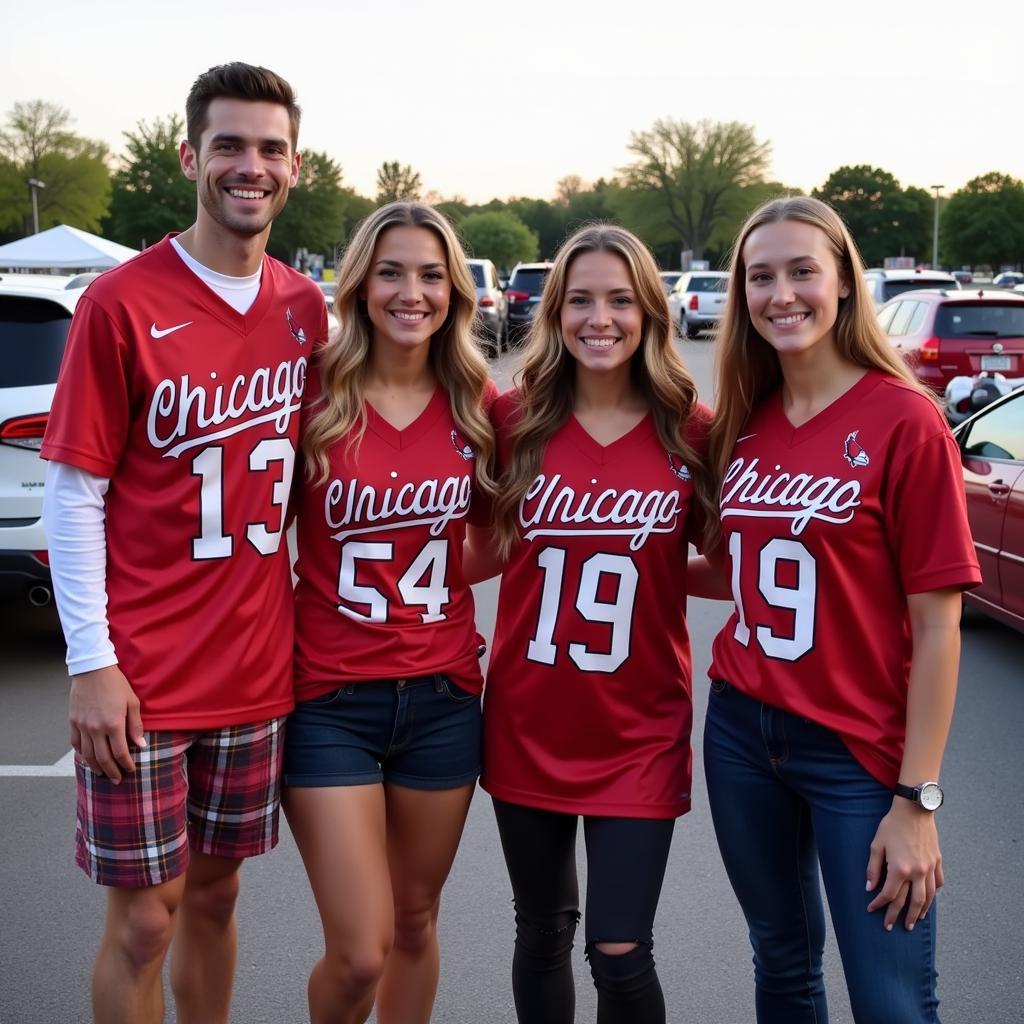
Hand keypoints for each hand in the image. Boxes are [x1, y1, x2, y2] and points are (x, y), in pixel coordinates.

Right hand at [69, 665, 145, 783]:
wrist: (92, 670)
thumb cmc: (116, 684)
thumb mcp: (132, 702)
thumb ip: (135, 726)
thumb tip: (141, 745)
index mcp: (113, 724)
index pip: (120, 753)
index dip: (126, 764)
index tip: (131, 770)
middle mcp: (96, 728)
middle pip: (103, 758)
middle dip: (111, 771)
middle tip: (117, 780)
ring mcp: (82, 726)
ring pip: (87, 755)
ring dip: (96, 767)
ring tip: (103, 774)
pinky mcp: (73, 722)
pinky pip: (75, 744)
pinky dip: (82, 754)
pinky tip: (88, 758)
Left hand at [865, 797, 943, 930]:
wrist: (914, 810)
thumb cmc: (892, 825)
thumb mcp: (877, 844)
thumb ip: (873, 868)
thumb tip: (869, 887)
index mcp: (900, 869)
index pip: (888, 895)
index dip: (879, 905)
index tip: (871, 910)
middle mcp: (917, 872)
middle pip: (909, 902)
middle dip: (899, 916)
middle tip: (892, 927)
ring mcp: (929, 868)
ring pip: (927, 898)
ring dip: (919, 912)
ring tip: (913, 922)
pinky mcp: (937, 862)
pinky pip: (937, 884)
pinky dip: (933, 895)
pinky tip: (928, 901)